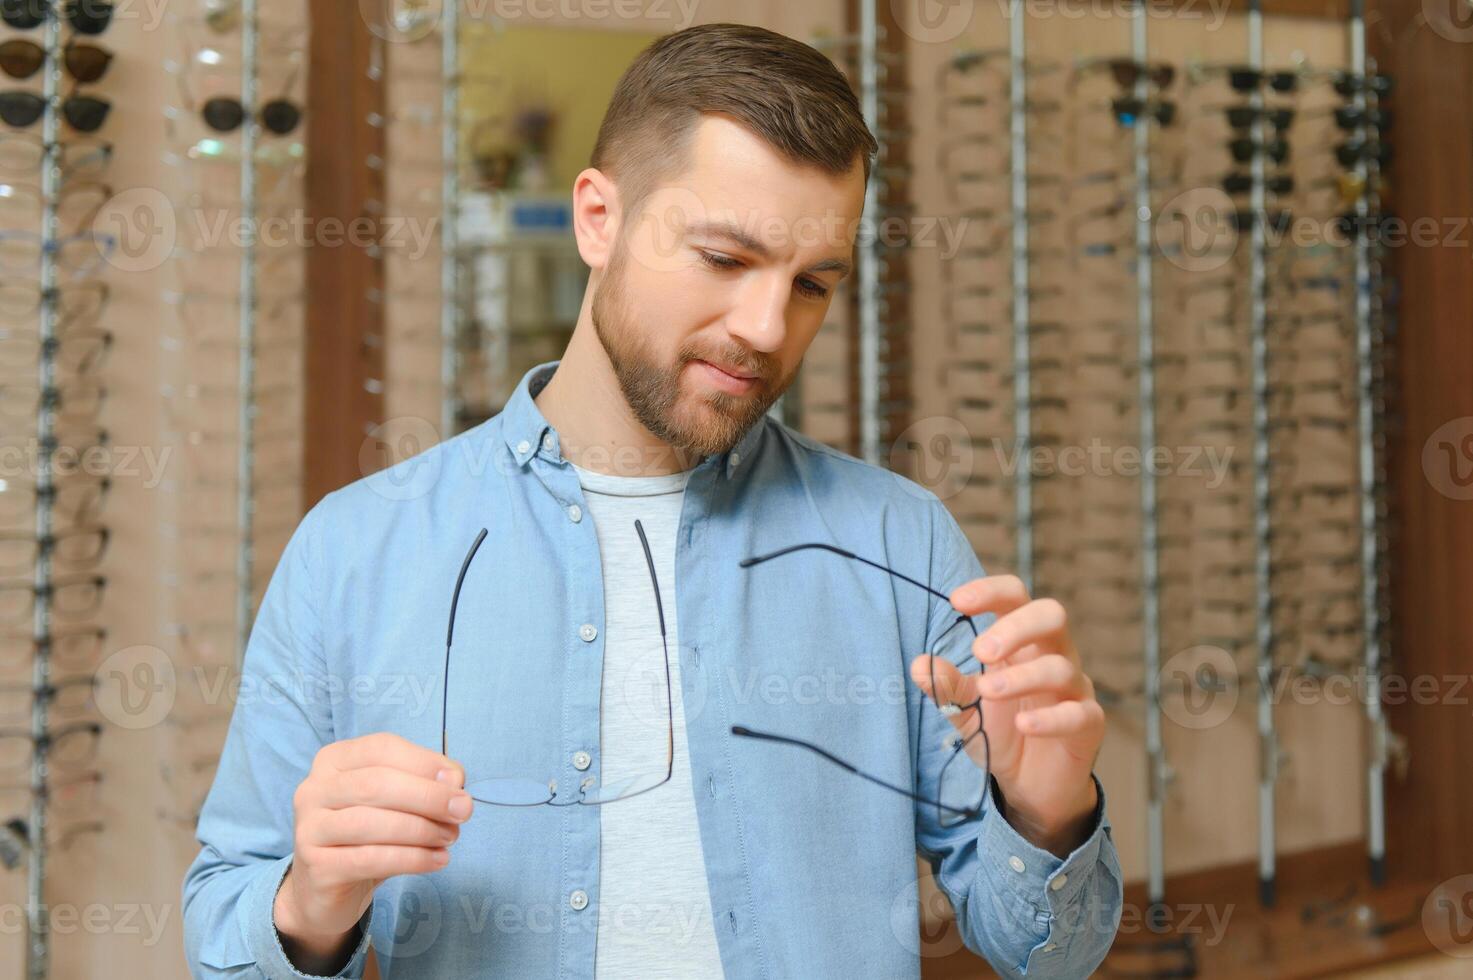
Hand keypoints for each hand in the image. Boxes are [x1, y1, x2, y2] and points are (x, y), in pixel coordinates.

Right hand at [275, 733, 471, 966]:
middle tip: (464, 811)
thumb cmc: (367, 835)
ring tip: (450, 838)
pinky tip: (437, 860)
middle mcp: (313, 789)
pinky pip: (370, 859)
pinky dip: (412, 859)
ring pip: (372, 823)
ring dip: (422, 830)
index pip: (382, 749)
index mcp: (334, 760)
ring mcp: (309, 829)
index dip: (424, 762)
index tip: (459, 781)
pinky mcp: (316, 868)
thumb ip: (422, 783)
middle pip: (377, 784)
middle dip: (428, 796)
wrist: (326, 889)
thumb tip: (454, 779)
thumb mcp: (395, 802)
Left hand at [910, 575, 1103, 854]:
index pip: (1015, 598)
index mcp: (1022, 642)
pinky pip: (1079, 714)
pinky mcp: (1089, 724)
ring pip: (1060, 667)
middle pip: (1050, 615)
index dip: (990, 591)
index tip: (956, 601)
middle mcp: (1053, 655)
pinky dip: (1050, 719)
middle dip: (1015, 626)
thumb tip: (919, 665)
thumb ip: (946, 687)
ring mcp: (1075, 688)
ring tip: (987, 692)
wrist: (1029, 784)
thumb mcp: (965, 709)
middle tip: (980, 651)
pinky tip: (1022, 725)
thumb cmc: (1000, 731)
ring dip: (1021, 677)